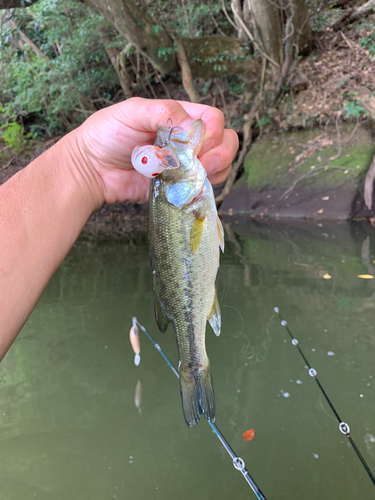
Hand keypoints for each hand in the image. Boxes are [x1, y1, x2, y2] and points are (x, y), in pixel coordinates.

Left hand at [73, 97, 238, 204]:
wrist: (92, 169)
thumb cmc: (107, 134)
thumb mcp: (132, 111)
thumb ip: (164, 112)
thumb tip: (192, 127)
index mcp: (179, 116)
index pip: (213, 119)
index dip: (212, 131)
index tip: (195, 143)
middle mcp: (187, 140)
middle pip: (225, 141)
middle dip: (220, 153)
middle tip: (201, 163)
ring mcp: (186, 164)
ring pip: (221, 164)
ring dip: (215, 170)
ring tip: (193, 174)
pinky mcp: (180, 186)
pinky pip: (205, 186)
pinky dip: (204, 187)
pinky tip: (186, 186)